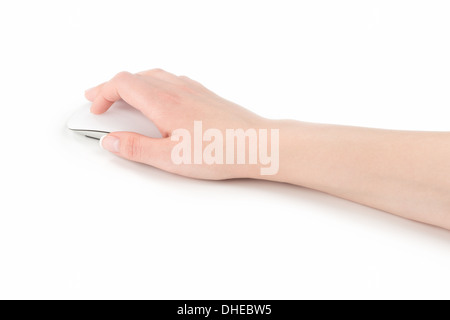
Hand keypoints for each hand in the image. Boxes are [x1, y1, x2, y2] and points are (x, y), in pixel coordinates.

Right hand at [85, 69, 268, 179]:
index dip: (103, 93)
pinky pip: (171, 79)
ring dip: (132, 83)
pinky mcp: (204, 94)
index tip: (95, 109)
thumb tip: (111, 140)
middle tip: (99, 100)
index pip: (122, 83)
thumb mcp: (170, 158)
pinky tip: (158, 98)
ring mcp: (192, 89)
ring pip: (153, 75)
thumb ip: (136, 148)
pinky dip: (153, 84)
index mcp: (163, 102)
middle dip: (112, 87)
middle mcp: (177, 89)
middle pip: (135, 76)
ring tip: (123, 97)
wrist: (257, 143)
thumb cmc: (220, 151)